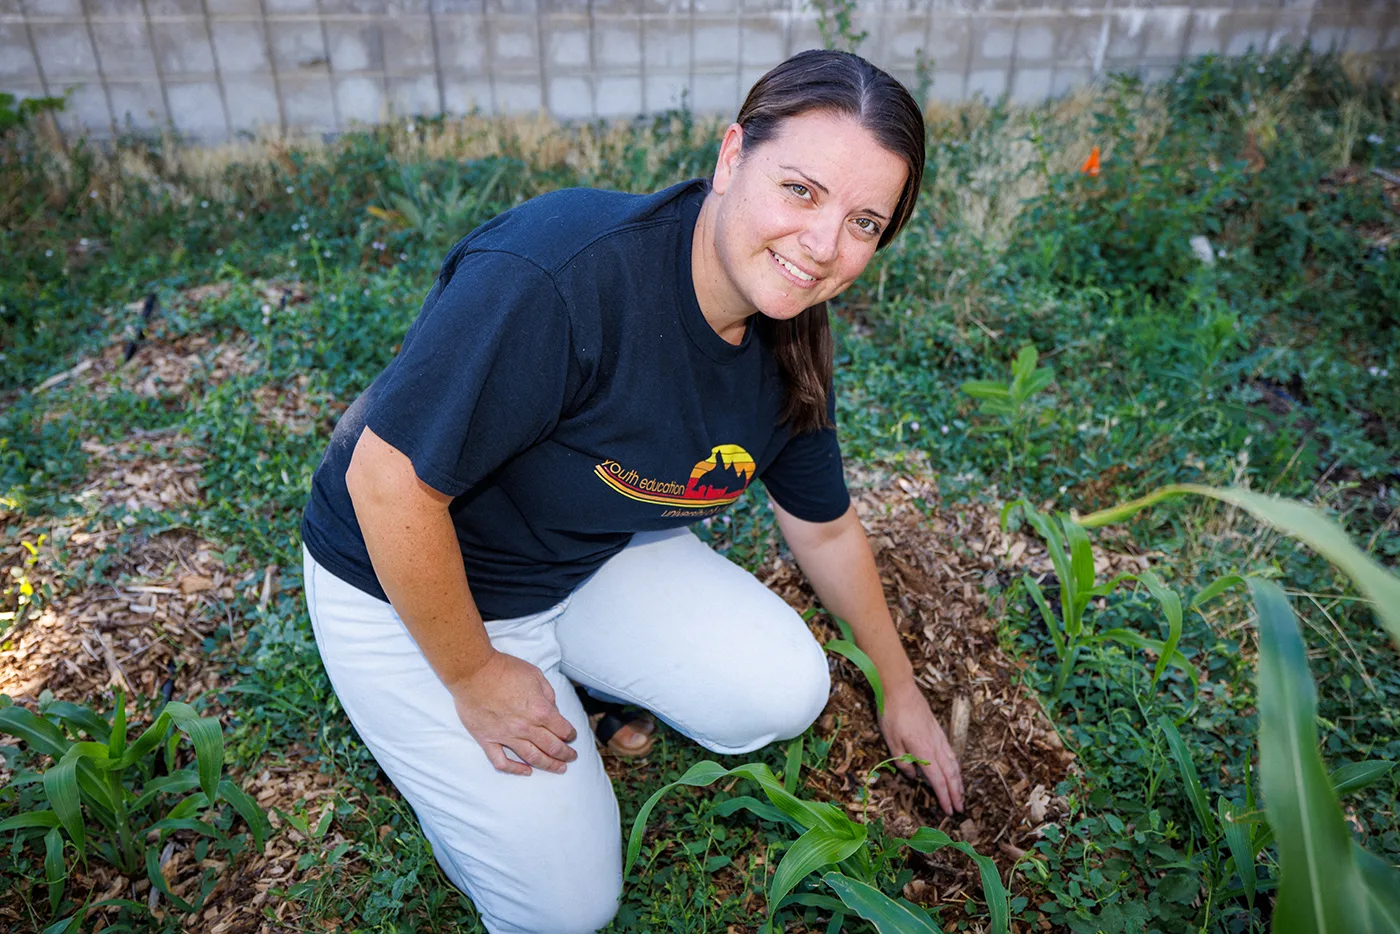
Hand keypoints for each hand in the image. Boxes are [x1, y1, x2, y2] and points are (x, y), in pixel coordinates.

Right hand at [448, 651, 578, 775]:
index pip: (563, 729)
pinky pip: (501, 761)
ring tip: (559, 769)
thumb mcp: (535, 675)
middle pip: (552, 747)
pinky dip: (514, 770)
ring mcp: (506, 735)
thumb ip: (548, 694)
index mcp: (540, 710)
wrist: (474, 671)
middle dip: (565, 754)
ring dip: (549, 765)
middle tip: (572, 757)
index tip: (572, 736)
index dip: (571, 734)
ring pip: (532, 757)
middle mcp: (526, 727)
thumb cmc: (504, 669)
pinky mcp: (487, 739)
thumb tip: (553, 709)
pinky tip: (525, 771)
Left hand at [877, 680, 963, 814]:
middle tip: (960, 809)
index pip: (937, 780)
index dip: (944, 797)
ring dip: (959, 781)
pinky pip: (951, 752)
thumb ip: (903, 762)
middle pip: (950, 774)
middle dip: (956, 793)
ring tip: (961, 794)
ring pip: (953, 763)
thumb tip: (913, 775)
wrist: (900, 689)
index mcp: (924, 752)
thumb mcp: (891, 741)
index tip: (948, 811)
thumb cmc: (892, 714)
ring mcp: (939, 737)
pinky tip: (955, 769)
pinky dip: (955, 765)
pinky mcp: (938, 730)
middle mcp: (936, 746)